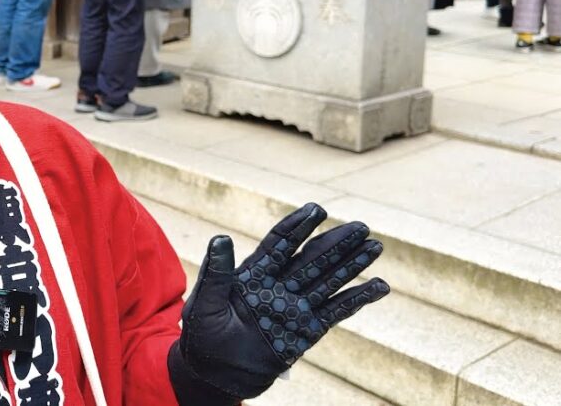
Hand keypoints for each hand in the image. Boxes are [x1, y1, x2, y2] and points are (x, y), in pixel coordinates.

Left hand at [169, 203, 388, 403]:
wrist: (215, 375)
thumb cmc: (204, 337)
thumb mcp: (206, 303)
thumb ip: (216, 272)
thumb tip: (220, 237)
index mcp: (253, 275)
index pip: (279, 244)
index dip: (298, 226)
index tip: (316, 209)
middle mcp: (278, 287)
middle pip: (311, 258)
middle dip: (335, 241)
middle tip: (361, 226)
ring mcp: (295, 308)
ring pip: (328, 281)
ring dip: (351, 264)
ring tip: (375, 246)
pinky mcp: (307, 331)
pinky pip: (336, 312)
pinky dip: (357, 299)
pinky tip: (379, 285)